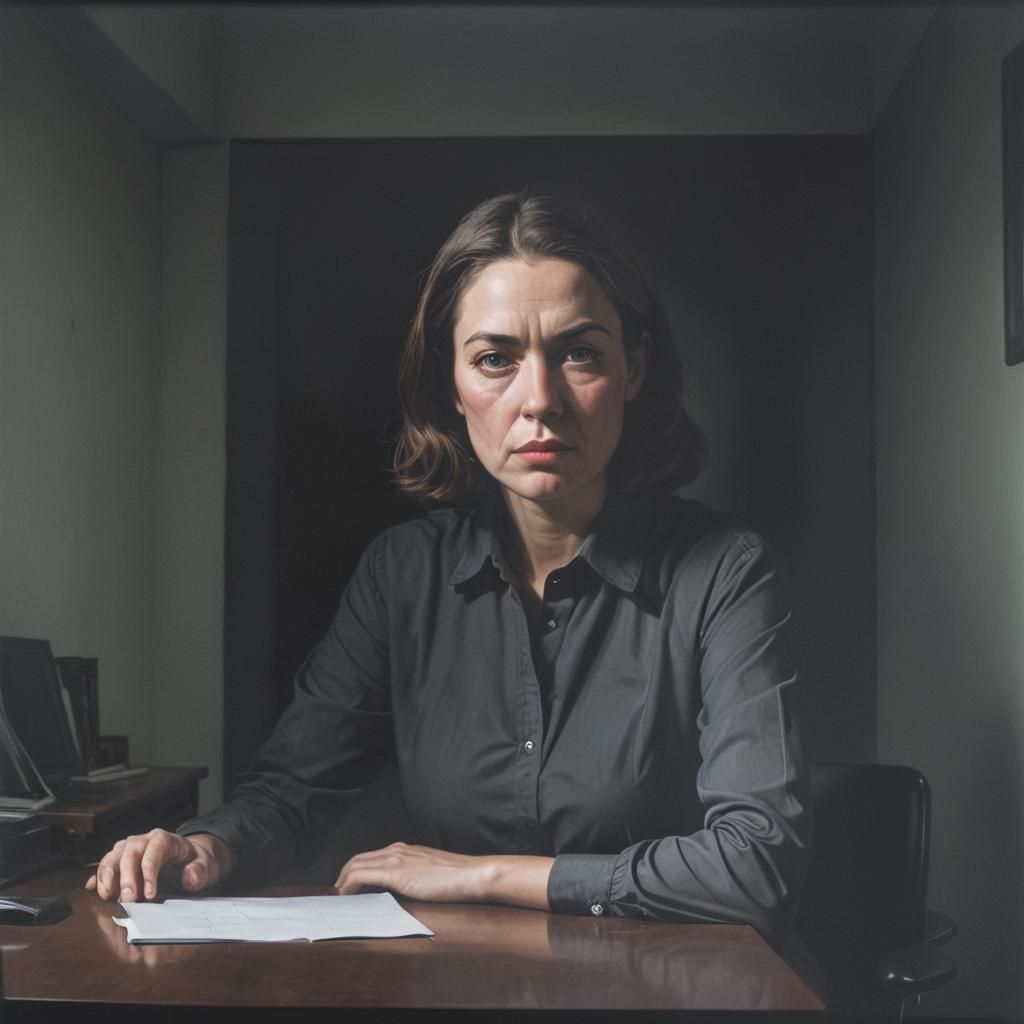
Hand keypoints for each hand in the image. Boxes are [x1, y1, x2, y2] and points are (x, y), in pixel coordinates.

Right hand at [85, 830, 232, 901]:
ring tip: (107, 897)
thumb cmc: (196, 861)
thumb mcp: (207, 865)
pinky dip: (98, 877)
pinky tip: (92, 888)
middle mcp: (144, 841)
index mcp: (165, 839)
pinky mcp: (120, 861)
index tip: (150, 894)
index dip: (149, 871)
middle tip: (128, 900)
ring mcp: (129, 849)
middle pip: (129, 853)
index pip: (154, 850)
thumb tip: (189, 879)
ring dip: (108, 876)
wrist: (190, 858)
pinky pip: (105, 866)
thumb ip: (200, 871)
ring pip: (112, 857)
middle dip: (126, 877)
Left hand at [334, 842, 551, 909]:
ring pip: (357, 864)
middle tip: (338, 890)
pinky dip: (349, 882)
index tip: (348, 882)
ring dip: (343, 879)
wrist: (471, 874)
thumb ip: (414, 874)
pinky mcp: (396, 873)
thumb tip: (402, 887)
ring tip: (339, 893)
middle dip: (344, 873)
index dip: (356, 868)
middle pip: (359, 858)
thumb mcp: (430, 871)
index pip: (371, 856)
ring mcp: (396, 860)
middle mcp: (397, 850)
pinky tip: (346, 892)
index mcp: (405, 850)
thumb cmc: (456, 877)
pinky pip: (363, 875)